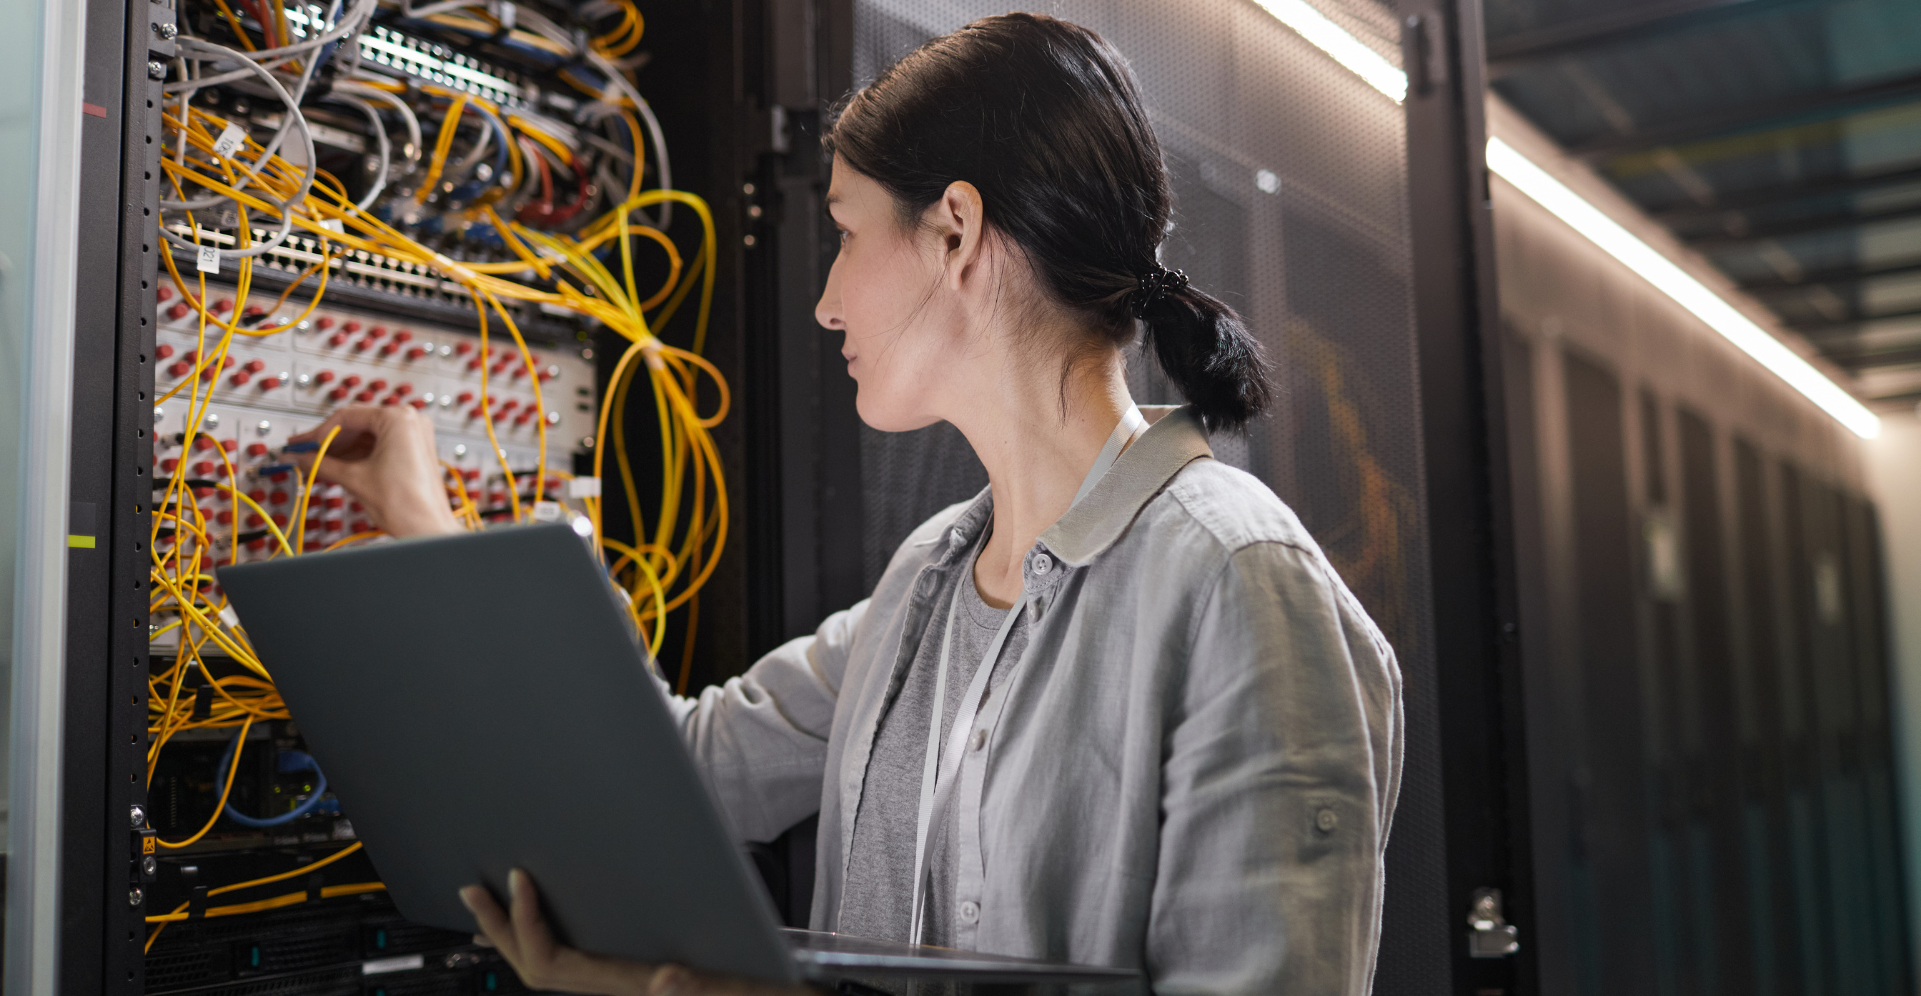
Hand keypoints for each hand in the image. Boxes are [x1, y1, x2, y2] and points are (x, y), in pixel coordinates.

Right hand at [288, 406, 461, 538]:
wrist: (428, 529)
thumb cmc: (406, 505)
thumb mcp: (353, 478)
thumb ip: (319, 463)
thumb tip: (297, 457)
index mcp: (398, 419)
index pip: (347, 416)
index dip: (319, 433)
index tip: (301, 444)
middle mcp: (410, 421)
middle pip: (356, 424)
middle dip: (328, 441)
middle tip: (303, 451)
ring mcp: (414, 435)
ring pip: (366, 436)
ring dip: (340, 449)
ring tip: (314, 461)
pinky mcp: (413, 450)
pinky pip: (378, 446)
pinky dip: (356, 455)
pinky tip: (334, 465)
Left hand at [460, 870, 805, 995]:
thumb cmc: (764, 991)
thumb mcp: (744, 988)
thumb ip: (704, 988)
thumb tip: (666, 981)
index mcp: (633, 986)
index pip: (555, 965)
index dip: (527, 925)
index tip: (519, 880)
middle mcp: (621, 989)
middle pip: (536, 971)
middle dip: (499, 929)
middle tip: (473, 888)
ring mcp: (624, 985)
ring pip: (550, 969)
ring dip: (514, 934)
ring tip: (490, 901)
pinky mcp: (634, 976)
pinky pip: (573, 962)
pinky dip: (546, 937)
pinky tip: (543, 919)